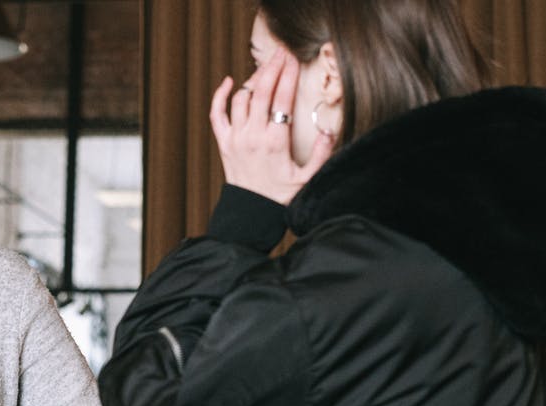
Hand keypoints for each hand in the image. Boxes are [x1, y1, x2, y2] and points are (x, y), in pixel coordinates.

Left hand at [209, 48, 332, 204]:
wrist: (251, 213)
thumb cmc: (280, 197)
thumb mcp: (307, 179)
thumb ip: (321, 155)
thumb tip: (329, 131)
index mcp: (275, 142)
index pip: (282, 100)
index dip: (288, 75)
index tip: (294, 59)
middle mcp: (252, 136)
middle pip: (261, 91)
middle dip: (272, 67)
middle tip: (282, 52)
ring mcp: (235, 138)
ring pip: (241, 98)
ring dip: (253, 80)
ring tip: (266, 68)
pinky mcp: (223, 142)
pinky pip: (216, 113)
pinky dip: (220, 95)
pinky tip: (229, 81)